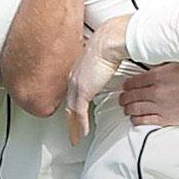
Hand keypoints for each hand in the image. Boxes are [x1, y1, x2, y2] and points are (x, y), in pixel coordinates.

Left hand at [66, 15, 129, 144]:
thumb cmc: (110, 43)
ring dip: (73, 127)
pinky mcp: (82, 92)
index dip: (72, 104)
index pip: (72, 92)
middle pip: (68, 104)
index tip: (75, 112)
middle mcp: (74, 78)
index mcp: (78, 70)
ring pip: (71, 112)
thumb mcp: (104, 56)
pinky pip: (79, 114)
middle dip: (69, 119)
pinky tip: (83, 134)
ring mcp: (76, 86)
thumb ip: (102, 65)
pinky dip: (81, 125)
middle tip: (71, 131)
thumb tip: (108, 67)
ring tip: (76, 137)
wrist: (109, 41)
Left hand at [119, 63, 178, 126]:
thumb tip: (153, 66)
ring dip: (128, 109)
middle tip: (122, 99)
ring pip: (134, 109)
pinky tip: (135, 118)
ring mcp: (160, 106)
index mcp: (158, 75)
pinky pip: (144, 120)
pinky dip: (136, 119)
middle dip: (124, 98)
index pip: (132, 82)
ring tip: (127, 109)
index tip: (126, 87)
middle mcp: (156, 91)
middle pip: (130, 96)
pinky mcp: (166, 118)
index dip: (126, 86)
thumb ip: (163, 67)